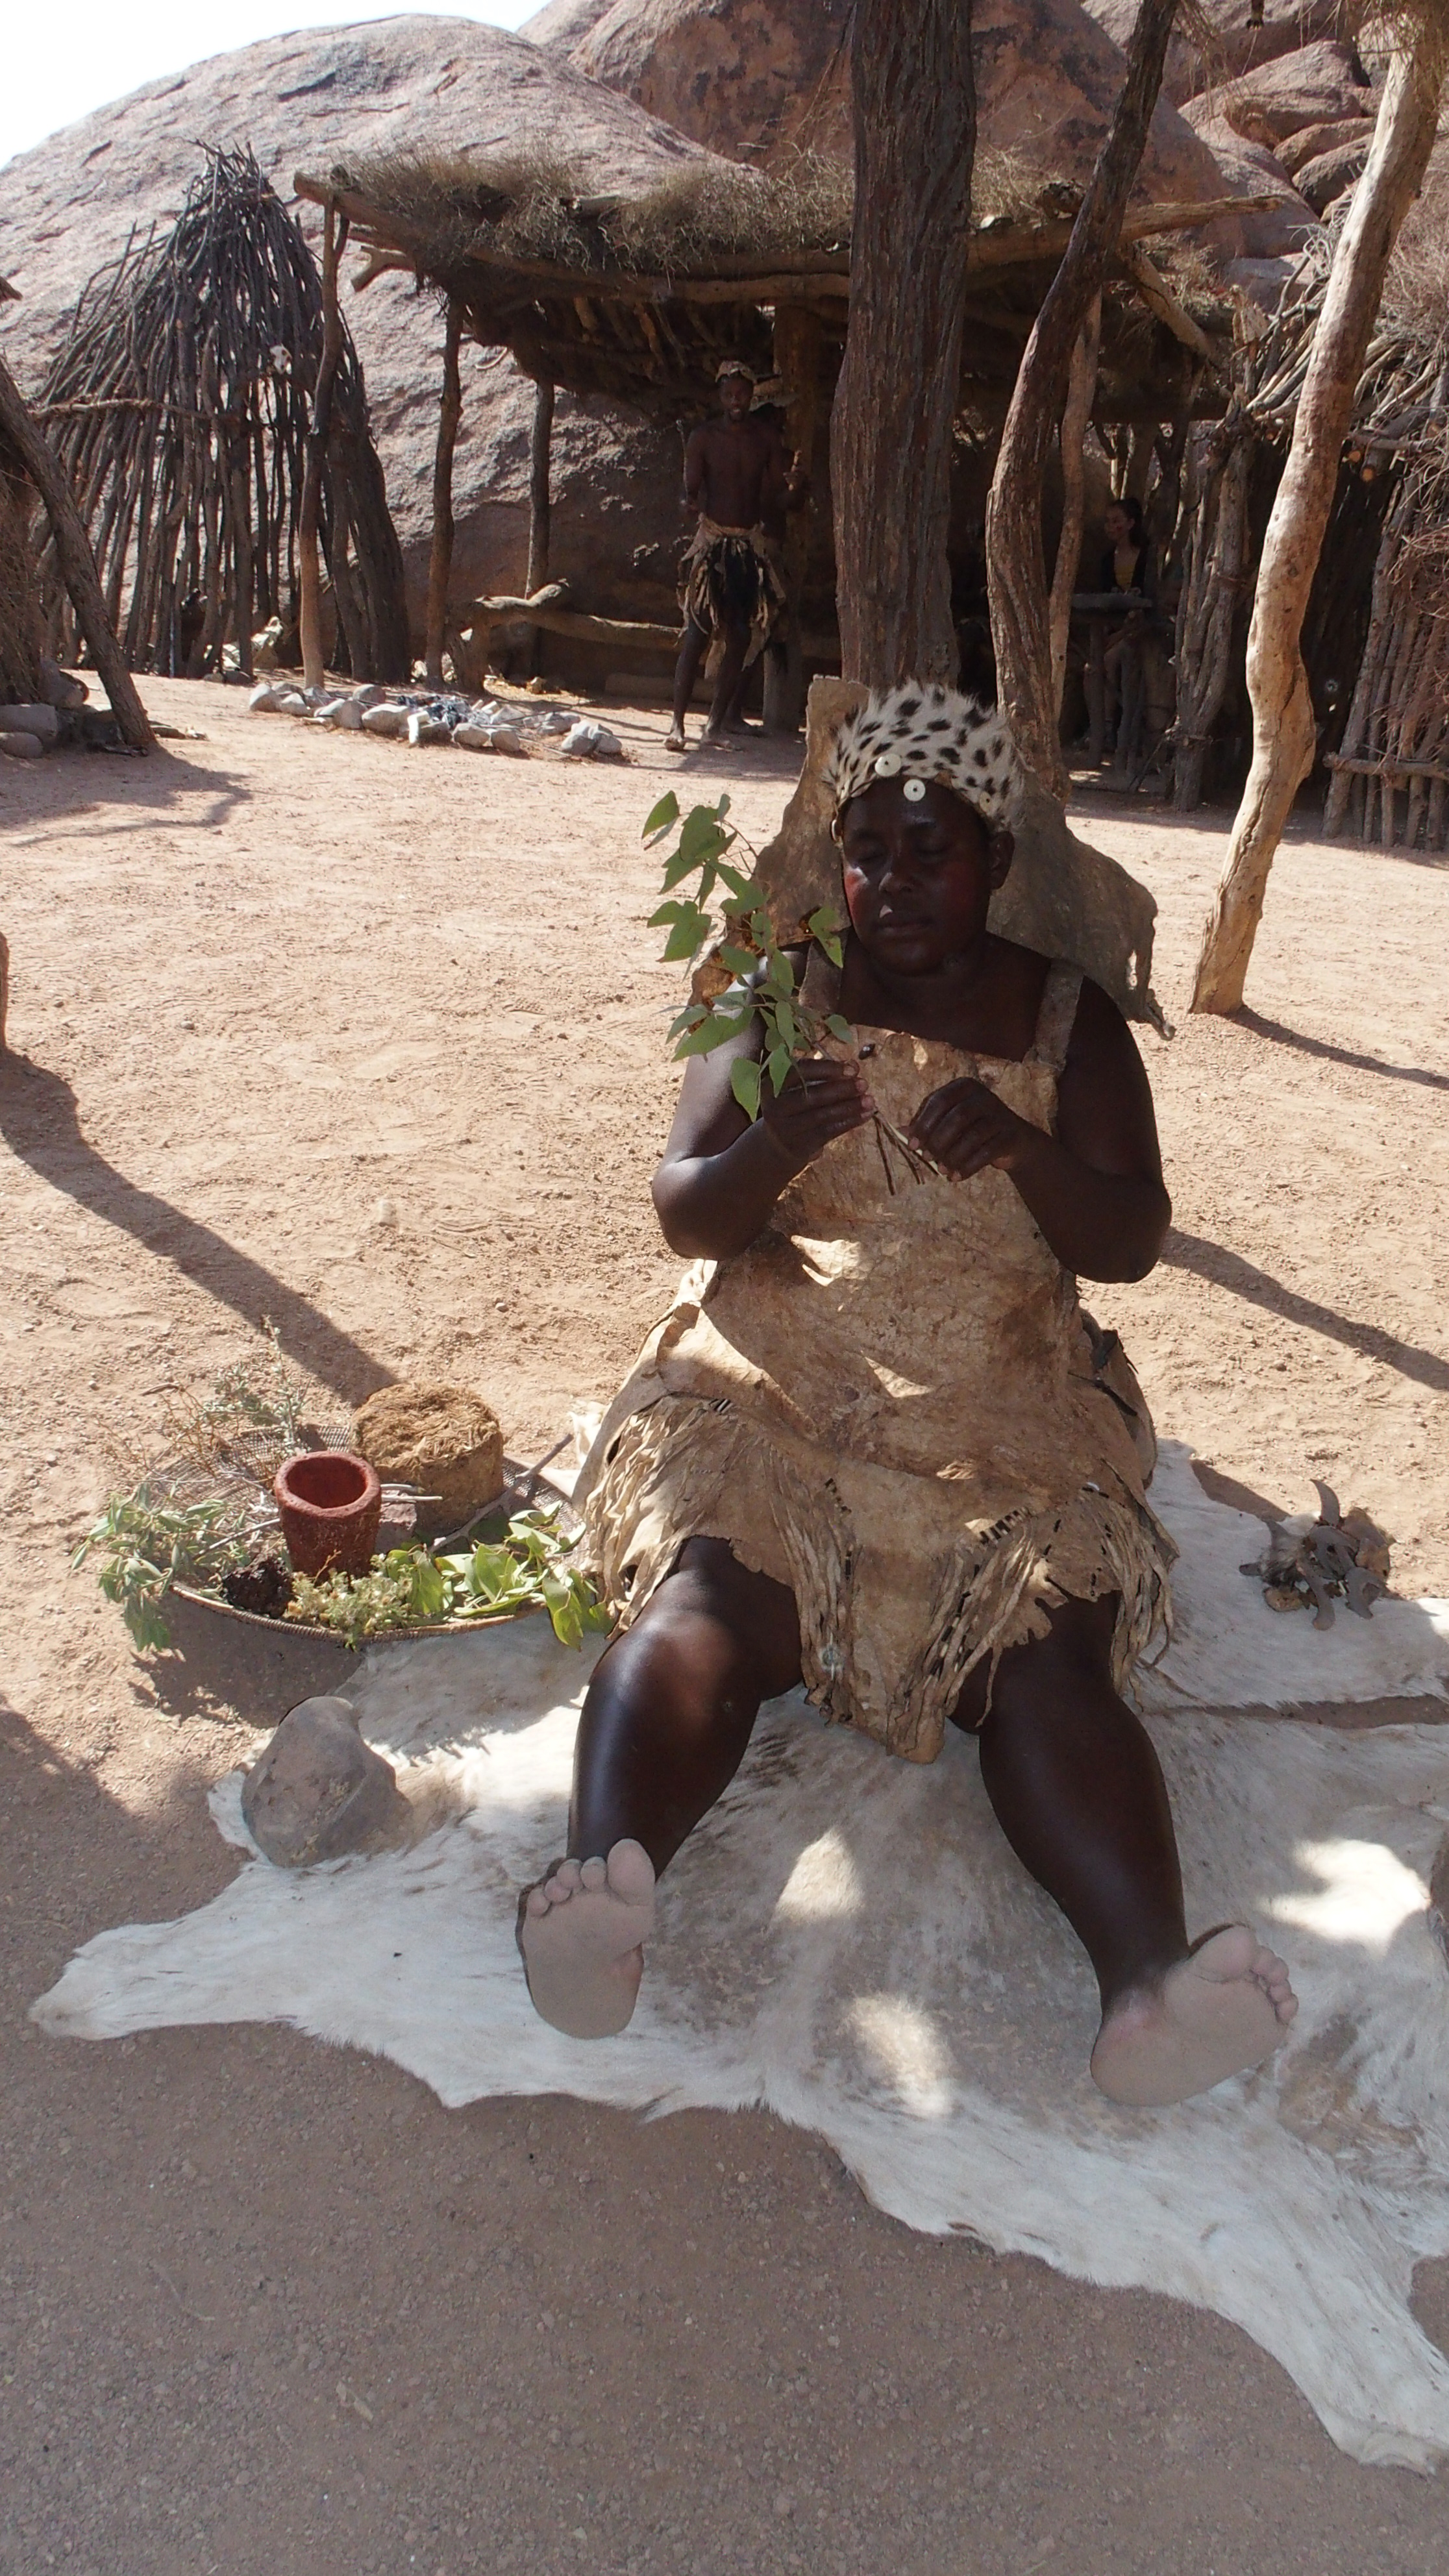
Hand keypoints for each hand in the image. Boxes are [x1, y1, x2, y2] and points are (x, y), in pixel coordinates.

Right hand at [760, 1055, 873, 1172]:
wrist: (777, 1145)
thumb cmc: (794, 1107)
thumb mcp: (800, 1089)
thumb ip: (824, 1076)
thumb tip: (854, 1065)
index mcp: (772, 1084)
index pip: (799, 1072)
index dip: (827, 1069)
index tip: (852, 1068)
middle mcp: (775, 1107)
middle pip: (811, 1096)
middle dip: (841, 1089)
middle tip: (864, 1083)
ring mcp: (785, 1129)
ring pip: (822, 1116)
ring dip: (849, 1107)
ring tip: (870, 1100)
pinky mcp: (798, 1146)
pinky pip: (827, 1132)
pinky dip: (849, 1122)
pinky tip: (865, 1115)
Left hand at [908, 1076, 1037, 1181]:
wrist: (1013, 1141)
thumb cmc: (972, 1129)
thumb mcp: (949, 1123)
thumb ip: (927, 1125)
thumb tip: (899, 1131)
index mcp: (965, 1087)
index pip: (940, 1100)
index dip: (924, 1123)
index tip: (912, 1145)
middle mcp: (984, 1096)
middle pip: (958, 1117)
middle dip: (938, 1140)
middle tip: (926, 1157)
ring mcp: (1000, 1115)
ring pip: (974, 1135)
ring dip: (953, 1156)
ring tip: (942, 1171)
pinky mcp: (1011, 1135)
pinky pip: (987, 1152)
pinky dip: (968, 1167)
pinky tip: (956, 1177)